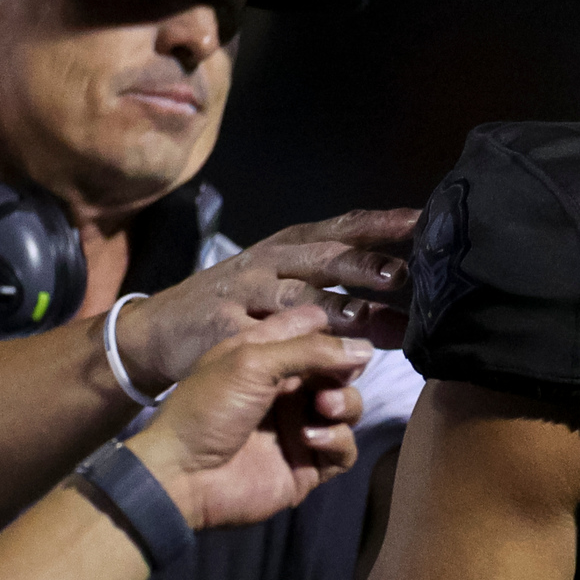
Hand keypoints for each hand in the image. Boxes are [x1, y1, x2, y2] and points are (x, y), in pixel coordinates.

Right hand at [117, 207, 416, 383]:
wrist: (156, 330)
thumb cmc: (235, 307)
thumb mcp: (281, 285)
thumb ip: (340, 295)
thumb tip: (401, 311)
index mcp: (288, 248)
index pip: (342, 228)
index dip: (382, 224)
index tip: (424, 221)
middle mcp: (268, 264)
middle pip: (324, 259)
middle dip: (363, 263)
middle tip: (403, 274)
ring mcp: (244, 295)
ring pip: (295, 297)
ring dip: (333, 305)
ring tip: (366, 316)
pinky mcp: (223, 331)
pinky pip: (260, 338)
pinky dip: (288, 346)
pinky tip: (313, 358)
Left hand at [128, 308, 369, 529]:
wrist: (184, 475)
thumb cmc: (208, 408)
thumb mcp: (253, 361)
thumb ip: (311, 350)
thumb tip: (366, 347)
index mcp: (268, 357)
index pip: (316, 334)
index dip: (337, 333)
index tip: (352, 336)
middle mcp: (287, 390)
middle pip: (339, 371)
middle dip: (344, 372)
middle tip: (331, 381)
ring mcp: (299, 428)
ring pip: (348, 409)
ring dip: (345, 404)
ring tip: (323, 409)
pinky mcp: (307, 466)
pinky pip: (344, 449)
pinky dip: (337, 440)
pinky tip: (310, 439)